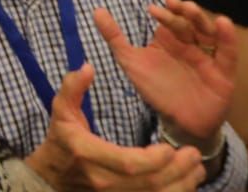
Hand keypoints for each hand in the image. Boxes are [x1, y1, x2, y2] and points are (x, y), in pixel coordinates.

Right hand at [25, 64, 204, 191]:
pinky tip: (185, 182)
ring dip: (181, 185)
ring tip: (196, 168)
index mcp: (88, 153)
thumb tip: (87, 67)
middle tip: (193, 154)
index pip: (128, 163)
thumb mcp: (61, 111)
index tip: (169, 148)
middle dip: (177, 171)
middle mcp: (102, 181)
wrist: (51, 177)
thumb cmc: (61, 140)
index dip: (153, 160)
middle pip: (149, 183)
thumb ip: (72, 88)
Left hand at [94, 0, 235, 143]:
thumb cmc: (156, 89)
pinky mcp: (223, 72)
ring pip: (207, 32)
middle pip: (189, 22)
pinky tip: (222, 22)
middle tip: (175, 3)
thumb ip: (115, 37)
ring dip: (201, 19)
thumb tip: (96, 10)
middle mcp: (189, 44)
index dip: (163, 13)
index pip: (169, 20)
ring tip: (192, 9)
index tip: (152, 9)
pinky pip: (227, 52)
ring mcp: (207, 56)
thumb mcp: (131, 62)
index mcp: (169, 39)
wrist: (180, 123)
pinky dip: (227, 37)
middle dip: (182, 11)